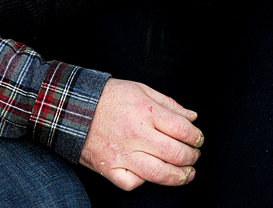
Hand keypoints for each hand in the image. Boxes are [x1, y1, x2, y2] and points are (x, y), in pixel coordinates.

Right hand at [80, 78, 202, 190]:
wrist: (73, 107)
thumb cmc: (109, 97)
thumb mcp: (141, 89)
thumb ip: (168, 104)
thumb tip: (192, 117)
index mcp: (145, 111)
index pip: (182, 129)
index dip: (196, 136)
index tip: (199, 139)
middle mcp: (136, 134)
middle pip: (175, 153)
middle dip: (192, 157)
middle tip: (195, 156)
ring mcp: (122, 154)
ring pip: (159, 174)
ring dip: (179, 176)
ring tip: (187, 174)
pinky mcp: (110, 169)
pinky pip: (133, 183)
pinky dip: (145, 182)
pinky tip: (151, 174)